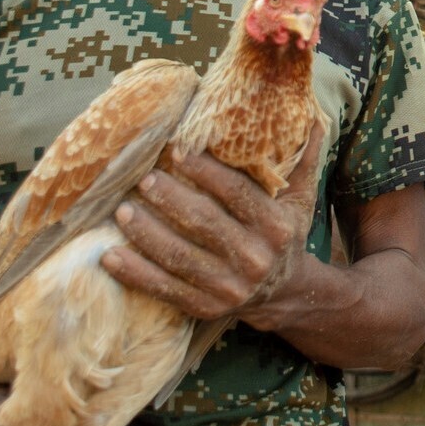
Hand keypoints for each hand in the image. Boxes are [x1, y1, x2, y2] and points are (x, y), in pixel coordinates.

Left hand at [102, 152, 308, 325]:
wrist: (285, 293)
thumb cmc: (285, 235)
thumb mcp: (300, 199)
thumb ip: (303, 159)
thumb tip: (314, 116)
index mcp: (276, 227)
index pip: (237, 193)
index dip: (206, 172)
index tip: (177, 151)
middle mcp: (255, 258)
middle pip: (205, 223)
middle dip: (170, 199)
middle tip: (142, 179)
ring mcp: (230, 287)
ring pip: (180, 257)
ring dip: (146, 233)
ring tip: (123, 211)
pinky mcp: (206, 308)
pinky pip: (165, 289)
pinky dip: (135, 274)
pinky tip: (110, 256)